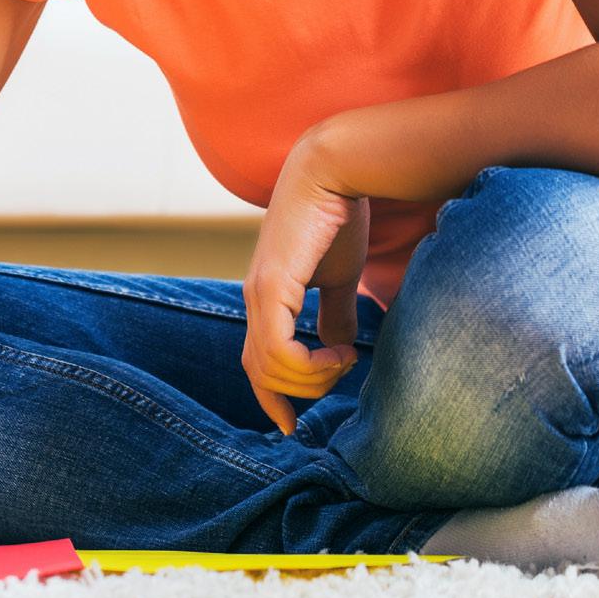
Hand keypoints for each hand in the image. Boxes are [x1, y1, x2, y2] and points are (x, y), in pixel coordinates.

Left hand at [242, 131, 367, 434]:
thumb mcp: (339, 276)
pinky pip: (278, 348)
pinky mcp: (273, 285)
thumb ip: (335, 312)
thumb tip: (342, 347)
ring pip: (269, 368)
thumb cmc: (337, 218)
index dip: (272, 397)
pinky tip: (339, 355)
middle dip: (301, 393)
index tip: (290, 425)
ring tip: (344, 362)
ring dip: (311, 380)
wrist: (332, 172)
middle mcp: (255, 299)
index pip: (256, 362)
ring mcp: (259, 293)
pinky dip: (308, 365)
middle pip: (261, 374)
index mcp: (266, 298)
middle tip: (340, 376)